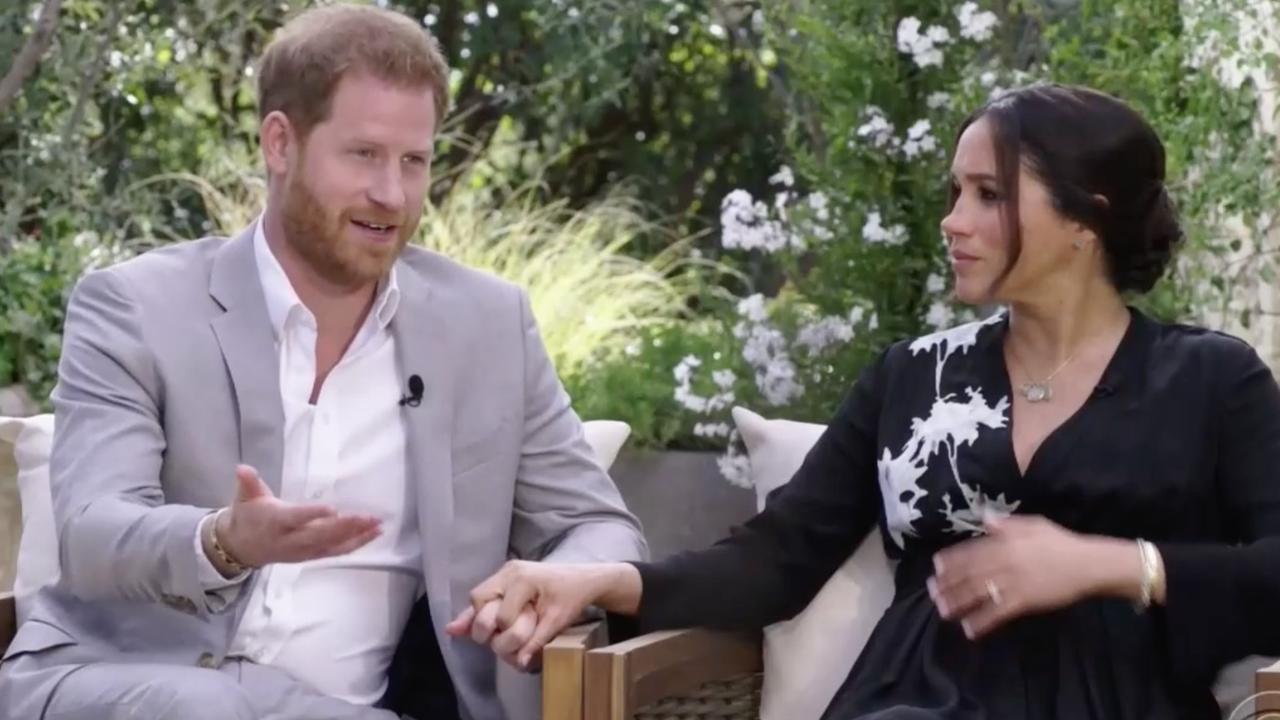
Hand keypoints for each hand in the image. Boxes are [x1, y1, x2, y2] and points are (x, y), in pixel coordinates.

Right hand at [212, 465, 382, 568]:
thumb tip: (242, 468)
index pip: (295, 519)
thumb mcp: (243, 497)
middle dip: (345, 527)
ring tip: (378, 525)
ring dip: (357, 537)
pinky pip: (336, 552)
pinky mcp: (312, 556)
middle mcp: (291, 540)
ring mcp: (303, 551)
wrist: (240, 549)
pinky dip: (355, 544)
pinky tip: (373, 535)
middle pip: (319, 536)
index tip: (333, 510)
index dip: (313, 515)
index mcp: (275, 522)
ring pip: (332, 546)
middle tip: (368, 517)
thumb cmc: (246, 517)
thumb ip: (247, 483)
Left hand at [445, 560, 640, 667]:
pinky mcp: (557, 610)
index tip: (488, 630)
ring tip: (516, 647)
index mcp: (508, 572)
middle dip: (490, 633)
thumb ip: (482, 612)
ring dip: (510, 643)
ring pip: (510, 623)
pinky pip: (536, 636)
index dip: (478, 619)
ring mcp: (540, 590)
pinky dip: (529, 650)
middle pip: (491, 611)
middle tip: (500, 639)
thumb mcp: (512, 596)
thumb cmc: (546, 589)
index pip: (477, 597)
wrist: (588, 581)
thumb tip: (451, 629)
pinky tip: (526, 659)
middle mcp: (520, 574)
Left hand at [927, 515, 1131, 639]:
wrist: (1087, 564)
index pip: (971, 550)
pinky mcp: (1023, 601)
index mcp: (1004, 541)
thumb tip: (985, 517)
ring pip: (977, 593)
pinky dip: (981, 621)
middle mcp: (1003, 560)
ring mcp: (1012, 581)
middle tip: (931, 592)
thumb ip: (1006, 523)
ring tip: (942, 611)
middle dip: (948, 583)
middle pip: (969, 573)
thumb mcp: (1033, 524)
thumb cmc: (1061, 542)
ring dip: (958, 602)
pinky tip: (969, 629)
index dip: (951, 559)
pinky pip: (997, 613)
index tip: (935, 566)